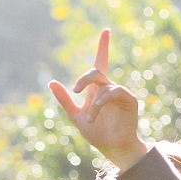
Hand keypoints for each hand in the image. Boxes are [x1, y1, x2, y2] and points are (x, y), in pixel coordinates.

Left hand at [48, 29, 147, 169]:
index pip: (101, 62)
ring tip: (89, 120)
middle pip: (97, 70)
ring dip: (93, 104)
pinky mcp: (129, 100)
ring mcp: (120, 93)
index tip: (106, 30)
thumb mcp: (75, 115)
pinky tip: (95, 114)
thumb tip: (51, 81)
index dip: (103, 47)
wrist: (112, 148)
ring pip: (103, 85)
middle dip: (84, 78)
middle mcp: (108, 88)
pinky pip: (114, 92)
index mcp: (96, 89)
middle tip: (75, 91)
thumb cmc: (96, 133)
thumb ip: (65, 99)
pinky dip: (102, 102)